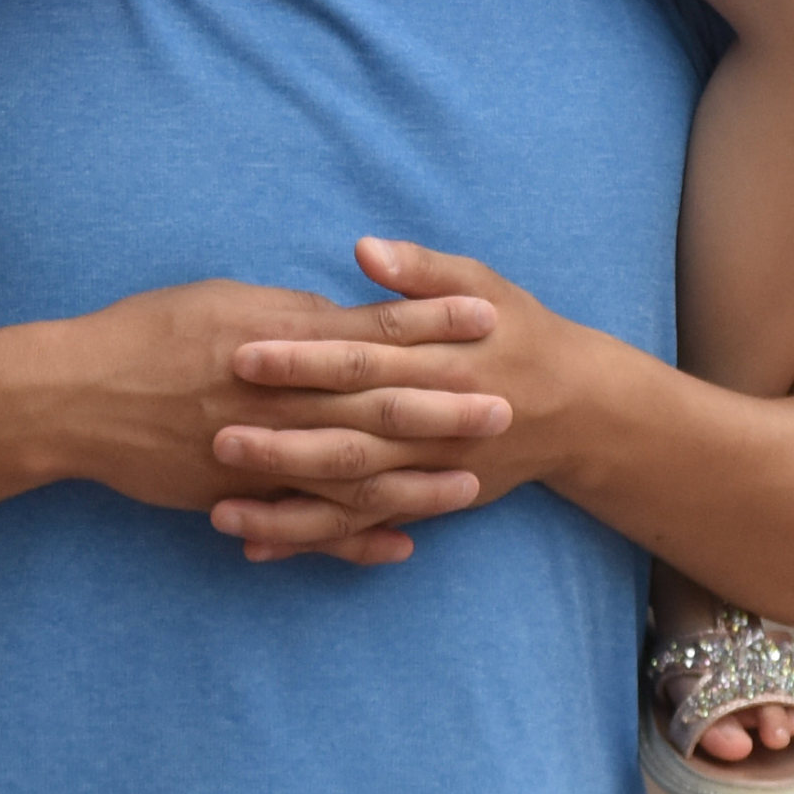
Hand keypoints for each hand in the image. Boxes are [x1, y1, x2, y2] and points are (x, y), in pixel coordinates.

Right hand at [54, 274, 501, 565]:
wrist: (76, 397)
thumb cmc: (149, 332)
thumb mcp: (225, 301)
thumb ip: (291, 313)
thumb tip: (343, 314)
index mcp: (279, 337)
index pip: (372, 327)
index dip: (432, 322)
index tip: (488, 316)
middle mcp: (276, 396)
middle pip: (376, 402)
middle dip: (445, 405)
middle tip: (506, 406)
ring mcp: (259, 452)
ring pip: (351, 472)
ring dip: (416, 480)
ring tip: (472, 484)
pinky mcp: (239, 495)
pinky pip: (308, 523)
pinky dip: (354, 537)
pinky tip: (399, 546)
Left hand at [216, 239, 610, 537]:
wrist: (578, 409)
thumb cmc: (520, 332)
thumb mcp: (482, 285)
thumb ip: (421, 271)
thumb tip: (365, 248)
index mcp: (439, 363)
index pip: (360, 360)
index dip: (303, 359)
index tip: (245, 353)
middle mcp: (431, 426)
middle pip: (347, 434)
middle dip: (281, 438)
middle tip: (215, 432)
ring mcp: (427, 473)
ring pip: (349, 497)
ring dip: (285, 505)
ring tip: (219, 508)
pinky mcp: (425, 503)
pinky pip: (362, 528)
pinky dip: (312, 541)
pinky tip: (257, 545)